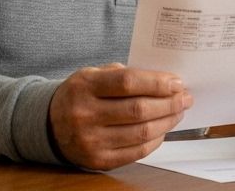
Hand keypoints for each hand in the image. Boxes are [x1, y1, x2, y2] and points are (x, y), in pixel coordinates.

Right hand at [48, 63, 192, 169]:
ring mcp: (91, 140)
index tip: (177, 82)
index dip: (157, 82)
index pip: (128, 82)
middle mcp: (85, 114)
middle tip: (185, 98)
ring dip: (167, 122)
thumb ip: (122, 74)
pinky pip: (136, 152)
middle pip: (138, 109)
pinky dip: (155, 140)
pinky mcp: (98, 160)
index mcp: (85, 86)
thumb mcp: (92, 74)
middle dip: (169, 103)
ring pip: (141, 132)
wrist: (49, 125)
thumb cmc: (80, 95)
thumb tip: (162, 81)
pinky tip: (163, 129)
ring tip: (178, 112)